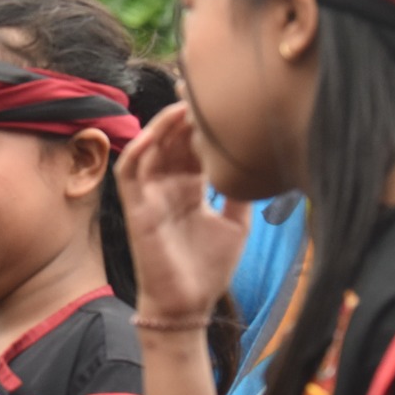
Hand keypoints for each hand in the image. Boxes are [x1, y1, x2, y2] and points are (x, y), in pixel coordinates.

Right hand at [114, 105, 250, 324]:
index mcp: (190, 188)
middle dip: (186, 113)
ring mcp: (150, 195)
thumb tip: (264, 166)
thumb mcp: (237, 225)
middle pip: (173, 139)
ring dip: (165, 124)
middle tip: (204, 88)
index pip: (193, 145)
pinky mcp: (136, 207)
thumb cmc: (208, 270)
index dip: (202, 122)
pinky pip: (130, 169)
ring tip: (186, 104)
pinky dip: (141, 146)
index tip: (222, 98)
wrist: (189, 306)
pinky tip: (160, 130)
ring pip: (150, 147)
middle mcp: (168, 186)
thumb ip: (241, 194)